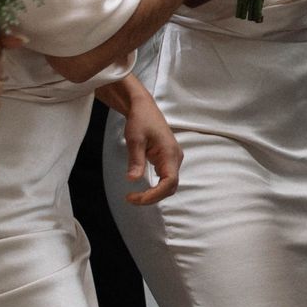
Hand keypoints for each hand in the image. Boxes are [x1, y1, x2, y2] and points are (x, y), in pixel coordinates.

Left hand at [112, 75, 181, 204]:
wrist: (143, 107)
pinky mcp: (167, 159)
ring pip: (169, 184)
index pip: (169, 182)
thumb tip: (133, 180)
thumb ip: (136, 161)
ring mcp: (173, 158)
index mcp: (170, 153)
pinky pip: (165, 178)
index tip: (134, 198)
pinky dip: (155, 187)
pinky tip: (143, 189)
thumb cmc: (140, 120)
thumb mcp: (135, 140)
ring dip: (154, 194)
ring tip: (135, 197)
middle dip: (153, 197)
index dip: (154, 195)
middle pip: (171, 187)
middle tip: (131, 199)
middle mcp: (175, 157)